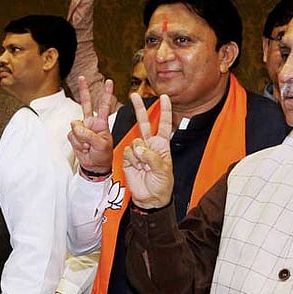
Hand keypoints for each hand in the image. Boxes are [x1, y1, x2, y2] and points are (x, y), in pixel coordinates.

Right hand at [68, 76, 114, 174]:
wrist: (94, 167)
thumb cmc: (103, 156)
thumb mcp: (101, 145)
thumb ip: (89, 134)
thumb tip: (74, 124)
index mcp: (102, 123)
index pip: (105, 105)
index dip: (107, 93)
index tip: (109, 81)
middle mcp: (91, 123)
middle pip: (86, 104)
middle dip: (84, 90)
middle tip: (82, 78)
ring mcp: (82, 129)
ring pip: (76, 126)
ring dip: (82, 138)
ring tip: (89, 147)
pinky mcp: (74, 136)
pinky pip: (72, 136)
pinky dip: (77, 143)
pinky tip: (83, 148)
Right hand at [121, 92, 173, 207]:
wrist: (149, 198)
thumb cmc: (162, 184)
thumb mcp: (163, 170)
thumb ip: (151, 156)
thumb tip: (138, 147)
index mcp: (162, 144)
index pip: (163, 124)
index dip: (165, 111)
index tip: (164, 97)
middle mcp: (149, 145)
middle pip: (143, 123)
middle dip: (139, 109)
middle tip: (134, 95)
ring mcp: (137, 151)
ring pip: (134, 142)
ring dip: (139, 155)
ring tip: (144, 167)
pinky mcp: (127, 158)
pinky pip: (127, 152)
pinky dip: (132, 160)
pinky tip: (137, 168)